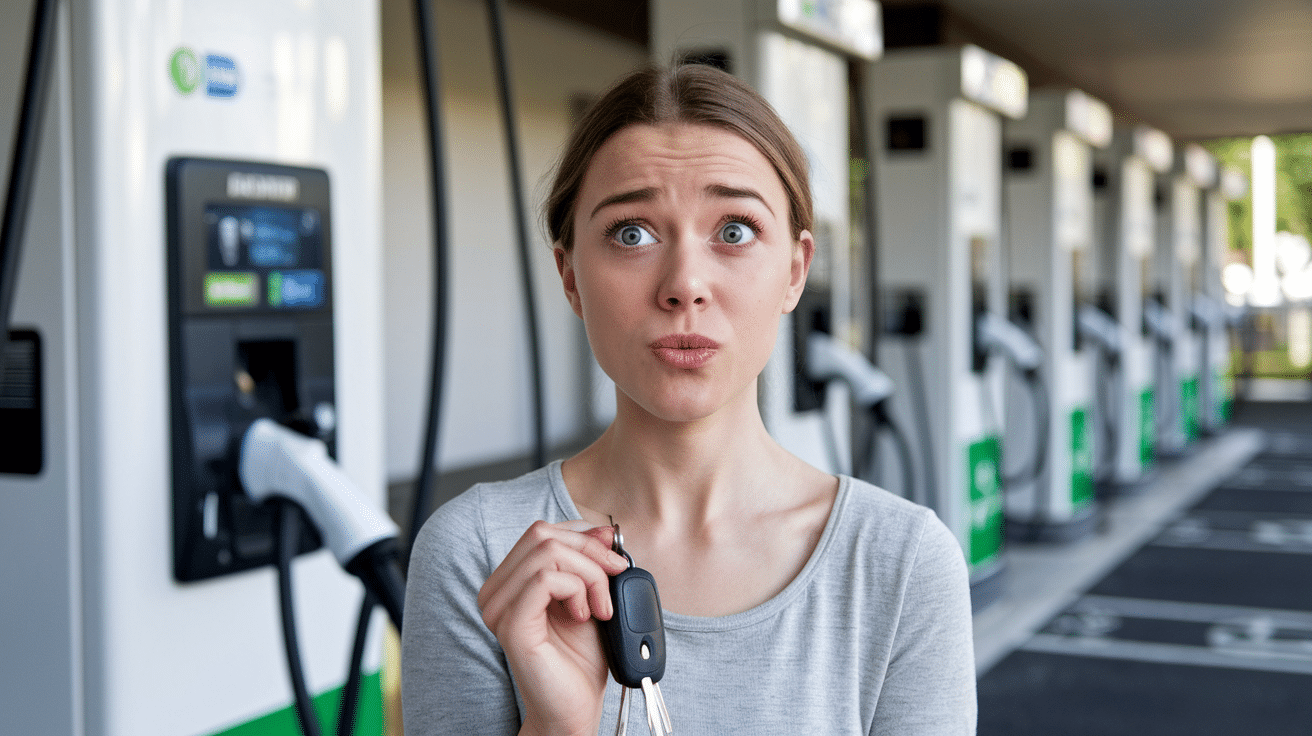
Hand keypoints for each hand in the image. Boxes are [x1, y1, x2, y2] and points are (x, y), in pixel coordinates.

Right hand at [478, 520, 630, 735]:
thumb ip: (590, 563)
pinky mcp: (511, 625)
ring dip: (589, 574)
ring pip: (548, 553)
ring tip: (599, 607)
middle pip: (543, 534)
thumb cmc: (581, 659)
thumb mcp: (591, 597)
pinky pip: (546, 580)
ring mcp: (498, 608)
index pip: (541, 531)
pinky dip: (577, 589)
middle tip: (614, 578)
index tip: (612, 552)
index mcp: (509, 581)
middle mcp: (496, 591)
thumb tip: (602, 530)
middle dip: (589, 551)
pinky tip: (585, 615)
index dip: (582, 534)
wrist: (575, 708)